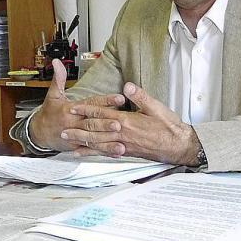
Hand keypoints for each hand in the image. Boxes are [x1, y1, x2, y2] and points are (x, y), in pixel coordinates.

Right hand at [27, 59, 124, 150]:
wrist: (38, 134)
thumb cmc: (48, 113)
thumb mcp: (52, 95)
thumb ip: (58, 78)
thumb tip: (57, 62)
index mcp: (70, 109)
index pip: (90, 104)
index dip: (105, 101)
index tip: (119, 98)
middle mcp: (73, 124)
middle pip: (92, 123)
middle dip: (106, 123)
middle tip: (120, 122)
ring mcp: (75, 137)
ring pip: (93, 139)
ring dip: (108, 141)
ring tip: (122, 142)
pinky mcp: (77, 147)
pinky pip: (92, 150)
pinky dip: (105, 151)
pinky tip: (117, 152)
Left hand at [61, 82, 201, 165]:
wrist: (178, 146)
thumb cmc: (169, 126)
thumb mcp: (156, 107)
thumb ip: (140, 96)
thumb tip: (127, 86)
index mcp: (128, 121)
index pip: (102, 114)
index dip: (86, 111)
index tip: (73, 108)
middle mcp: (123, 135)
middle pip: (95, 130)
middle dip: (78, 129)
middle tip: (63, 128)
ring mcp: (124, 145)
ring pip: (98, 143)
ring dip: (82, 142)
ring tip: (68, 141)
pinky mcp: (127, 152)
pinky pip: (105, 153)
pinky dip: (93, 153)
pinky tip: (85, 153)